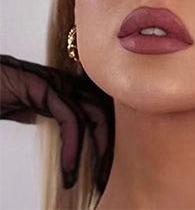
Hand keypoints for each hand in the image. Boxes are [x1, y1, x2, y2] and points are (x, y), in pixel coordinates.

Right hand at [0, 54, 113, 193]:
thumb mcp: (19, 107)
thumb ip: (36, 112)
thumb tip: (43, 121)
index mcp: (63, 87)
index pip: (98, 111)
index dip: (105, 139)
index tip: (102, 169)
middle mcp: (66, 83)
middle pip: (103, 112)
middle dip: (110, 145)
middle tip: (106, 177)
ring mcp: (57, 83)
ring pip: (93, 113)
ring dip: (98, 148)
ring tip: (95, 177)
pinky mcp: (44, 87)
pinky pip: (69, 117)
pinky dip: (72, 144)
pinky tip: (68, 166)